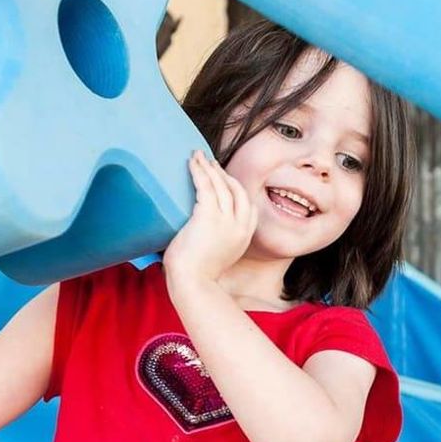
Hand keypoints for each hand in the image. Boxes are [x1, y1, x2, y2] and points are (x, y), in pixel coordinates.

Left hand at [163, 151, 257, 289]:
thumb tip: (204, 236)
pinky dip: (199, 171)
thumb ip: (218, 242)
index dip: (236, 189)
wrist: (193, 284)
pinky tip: (192, 162)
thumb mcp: (217, 257)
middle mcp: (240, 226)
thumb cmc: (197, 276)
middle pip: (236, 190)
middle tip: (210, 163)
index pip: (248, 206)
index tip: (224, 180)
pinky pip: (205, 185)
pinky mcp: (209, 216)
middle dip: (224, 174)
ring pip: (221, 184)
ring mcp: (226, 220)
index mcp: (244, 236)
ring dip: (209, 167)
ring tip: (198, 156)